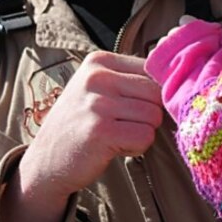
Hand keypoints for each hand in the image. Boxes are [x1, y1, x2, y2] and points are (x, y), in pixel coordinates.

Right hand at [15, 52, 162, 202]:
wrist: (45, 160)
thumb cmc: (80, 123)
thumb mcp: (96, 88)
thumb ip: (128, 77)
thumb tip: (175, 72)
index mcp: (99, 61)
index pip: (151, 69)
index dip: (151, 93)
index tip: (132, 106)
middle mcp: (97, 78)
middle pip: (157, 93)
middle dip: (149, 114)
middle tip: (124, 124)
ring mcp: (98, 104)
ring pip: (154, 116)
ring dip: (142, 132)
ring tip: (116, 134)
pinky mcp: (101, 132)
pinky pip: (145, 137)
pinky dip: (136, 147)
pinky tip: (115, 147)